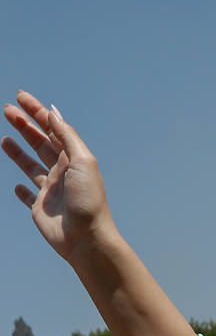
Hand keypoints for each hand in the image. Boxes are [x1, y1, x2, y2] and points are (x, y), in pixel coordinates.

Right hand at [2, 91, 114, 259]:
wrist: (86, 239)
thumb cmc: (87, 200)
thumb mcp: (82, 161)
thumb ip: (67, 136)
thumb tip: (53, 112)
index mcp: (73, 159)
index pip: (53, 130)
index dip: (37, 112)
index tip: (20, 97)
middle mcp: (62, 173)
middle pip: (40, 143)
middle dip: (25, 126)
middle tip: (7, 110)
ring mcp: (51, 192)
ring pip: (31, 167)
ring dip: (18, 153)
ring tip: (4, 139)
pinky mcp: (41, 210)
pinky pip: (29, 198)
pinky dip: (22, 192)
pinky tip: (17, 187)